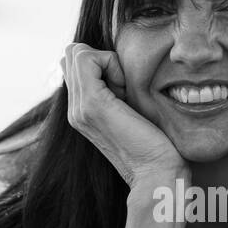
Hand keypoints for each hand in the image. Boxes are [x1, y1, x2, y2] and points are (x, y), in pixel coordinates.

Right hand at [61, 43, 185, 186]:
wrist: (156, 173)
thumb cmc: (155, 145)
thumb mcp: (132, 111)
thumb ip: (118, 92)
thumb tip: (118, 69)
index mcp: (82, 112)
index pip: (75, 64)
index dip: (101, 64)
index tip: (126, 89)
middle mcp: (74, 110)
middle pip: (72, 55)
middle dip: (101, 60)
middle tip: (124, 87)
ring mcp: (79, 108)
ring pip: (77, 53)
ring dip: (107, 62)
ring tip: (125, 91)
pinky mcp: (91, 103)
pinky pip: (87, 58)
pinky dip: (110, 63)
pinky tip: (125, 90)